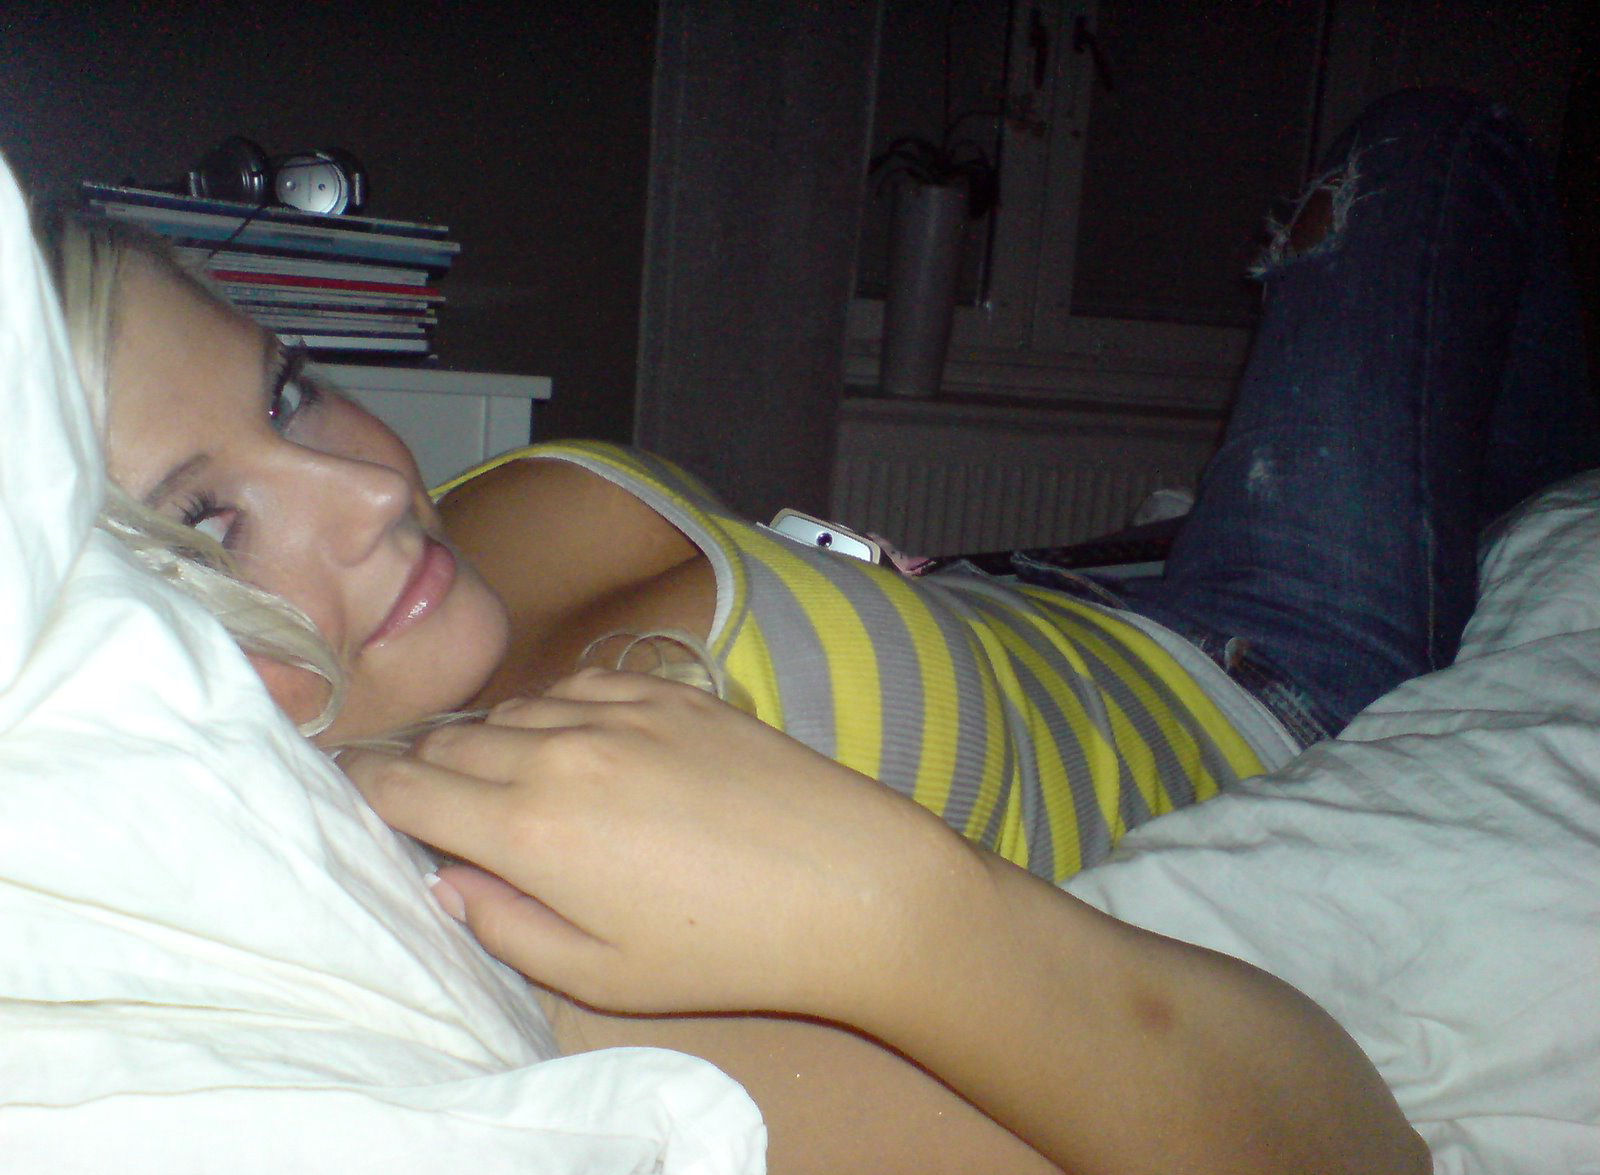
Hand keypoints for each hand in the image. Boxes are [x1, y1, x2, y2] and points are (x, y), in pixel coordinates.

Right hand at [342, 669, 974, 1019]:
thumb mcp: (601, 973)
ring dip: (493, 743)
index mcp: (528, 828)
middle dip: (428, 774)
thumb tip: (445, 879)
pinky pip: (574, 686)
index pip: (402, 786)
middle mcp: (558, 750)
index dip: (362, 791)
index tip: (357, 802)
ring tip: (521, 789)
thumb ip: (504, 924)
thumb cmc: (726, 950)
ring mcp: (617, 710)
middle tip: (447, 815)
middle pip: (447, 741)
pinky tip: (581, 749)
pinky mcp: (668, 690)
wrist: (852, 882)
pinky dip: (554, 714)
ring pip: (510, 709)